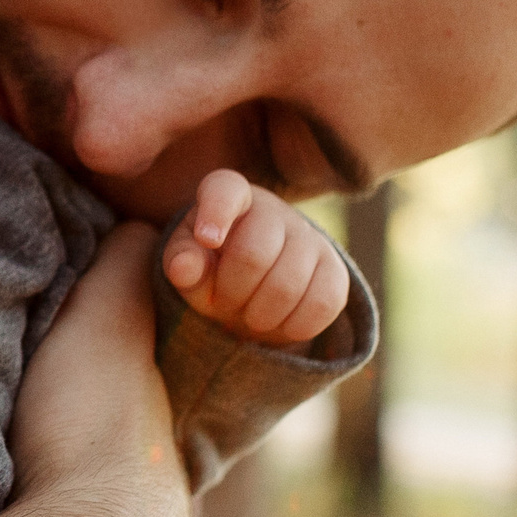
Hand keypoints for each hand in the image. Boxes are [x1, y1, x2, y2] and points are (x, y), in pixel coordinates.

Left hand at [161, 169, 348, 347]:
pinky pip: (323, 304)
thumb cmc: (211, 270)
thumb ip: (181, 262)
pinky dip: (294, 327)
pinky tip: (278, 323)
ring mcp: (309, 236)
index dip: (216, 213)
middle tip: (223, 304)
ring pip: (288, 285)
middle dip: (231, 293)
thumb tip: (183, 267)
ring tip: (248, 315)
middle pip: (253, 254)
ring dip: (260, 316)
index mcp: (229, 195)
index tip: (207, 239)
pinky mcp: (335, 269)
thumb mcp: (187, 266)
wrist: (252, 290)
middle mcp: (272, 209)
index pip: (226, 190)